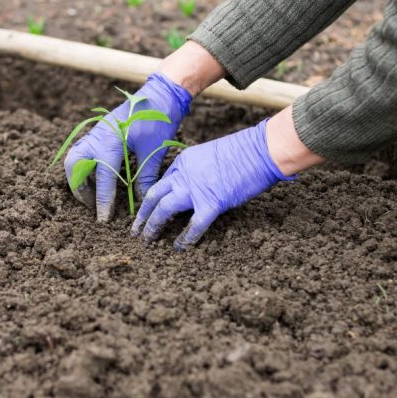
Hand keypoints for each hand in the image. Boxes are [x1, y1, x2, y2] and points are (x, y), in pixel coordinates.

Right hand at [64, 72, 191, 221]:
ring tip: (92, 194)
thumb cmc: (159, 120)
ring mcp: (96, 132)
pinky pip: (82, 152)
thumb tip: (141, 201)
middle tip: (92, 205)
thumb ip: (145, 177)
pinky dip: (84, 167)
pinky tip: (97, 179)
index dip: (103, 200)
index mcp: (110, 141)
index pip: (102, 177)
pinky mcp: (99, 132)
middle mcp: (97, 136)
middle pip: (74, 165)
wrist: (161, 94)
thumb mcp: (153, 152)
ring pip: (74, 158)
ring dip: (78, 178)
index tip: (104, 218)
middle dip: (79, 188)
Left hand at [131, 119, 294, 249]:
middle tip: (135, 230)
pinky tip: (179, 247)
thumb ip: (199, 170)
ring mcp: (195, 189)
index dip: (154, 198)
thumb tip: (198, 186)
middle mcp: (184, 174)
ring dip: (153, 226)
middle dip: (142, 214)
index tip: (148, 209)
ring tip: (147, 240)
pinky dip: (185, 238)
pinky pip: (194, 225)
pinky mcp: (211, 203)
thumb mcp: (212, 154)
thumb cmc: (244, 150)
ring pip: (164, 209)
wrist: (261, 149)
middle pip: (154, 195)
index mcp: (184, 160)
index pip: (163, 182)